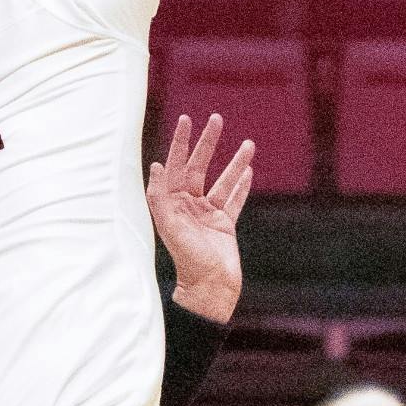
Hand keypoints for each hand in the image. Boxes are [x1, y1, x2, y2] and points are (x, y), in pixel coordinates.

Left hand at [147, 114, 252, 323]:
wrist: (209, 286)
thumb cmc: (186, 257)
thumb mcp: (169, 225)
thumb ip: (160, 196)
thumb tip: (157, 165)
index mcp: (171, 203)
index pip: (176, 165)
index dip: (180, 142)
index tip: (186, 120)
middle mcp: (188, 205)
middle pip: (199, 166)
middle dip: (208, 143)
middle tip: (216, 119)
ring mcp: (207, 214)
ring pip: (223, 181)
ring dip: (235, 162)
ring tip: (249, 144)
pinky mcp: (225, 224)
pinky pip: (235, 199)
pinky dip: (242, 185)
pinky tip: (249, 170)